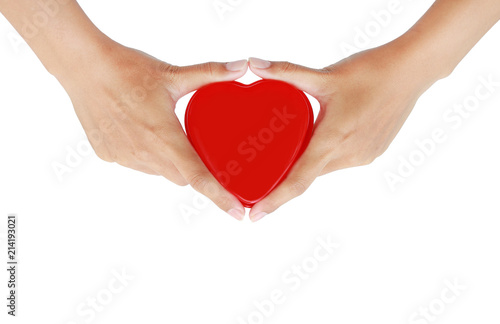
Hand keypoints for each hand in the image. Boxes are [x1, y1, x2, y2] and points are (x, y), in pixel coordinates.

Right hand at [56, 40, 248, 219]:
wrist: (84, 67)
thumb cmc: (128, 69)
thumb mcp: (172, 74)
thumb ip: (210, 73)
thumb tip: (241, 66)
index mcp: (164, 136)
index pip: (198, 176)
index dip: (220, 197)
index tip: (237, 213)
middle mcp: (144, 153)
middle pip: (181, 177)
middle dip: (192, 168)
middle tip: (193, 145)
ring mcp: (124, 157)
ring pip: (158, 171)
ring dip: (167, 161)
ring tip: (161, 132)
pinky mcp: (108, 155)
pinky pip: (136, 164)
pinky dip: (144, 154)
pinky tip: (139, 131)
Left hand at [247, 41, 443, 220]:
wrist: (411, 71)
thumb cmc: (370, 71)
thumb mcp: (325, 75)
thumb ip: (287, 72)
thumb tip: (255, 66)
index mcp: (333, 139)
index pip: (299, 180)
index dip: (276, 200)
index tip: (256, 216)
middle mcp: (349, 155)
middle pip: (308, 175)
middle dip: (283, 181)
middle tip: (257, 181)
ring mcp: (363, 156)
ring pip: (324, 167)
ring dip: (306, 165)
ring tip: (282, 158)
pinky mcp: (372, 152)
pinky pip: (340, 161)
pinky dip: (325, 156)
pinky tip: (318, 143)